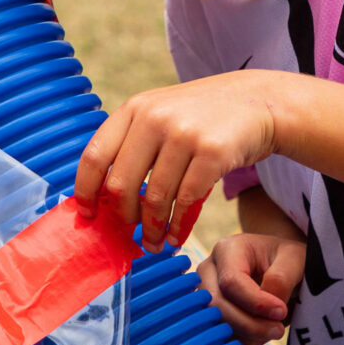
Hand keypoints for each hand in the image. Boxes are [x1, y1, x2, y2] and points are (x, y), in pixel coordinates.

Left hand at [74, 71, 277, 251]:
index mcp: (134, 108)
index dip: (86, 192)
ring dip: (152, 230)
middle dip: (122, 218)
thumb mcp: (161, 113)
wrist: (257, 101)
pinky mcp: (212, 152)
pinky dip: (178, 226)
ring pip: (155, 198)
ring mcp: (184, 133)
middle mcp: (154, 118)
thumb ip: (133, 143)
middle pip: (121, 184)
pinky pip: (186, 201)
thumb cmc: (202, 117)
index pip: (95, 156)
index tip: (89, 215)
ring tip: (154, 243)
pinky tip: (177, 236)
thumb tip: (103, 197)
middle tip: (128, 233)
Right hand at [196, 233, 304, 344]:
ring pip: (217, 325)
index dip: (256, 303)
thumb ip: (281, 279)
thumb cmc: (287, 260)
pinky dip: (244, 341)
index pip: (231, 282)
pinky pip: (221, 337)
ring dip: (249, 335)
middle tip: (278, 329)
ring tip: (273, 329)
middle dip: (250, 324)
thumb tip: (270, 310)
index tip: (282, 312)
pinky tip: (262, 333)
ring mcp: (205, 295)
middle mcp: (208, 271)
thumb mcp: (293, 259)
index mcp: (227, 250)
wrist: (281, 267)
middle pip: (217, 306)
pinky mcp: (210, 316)